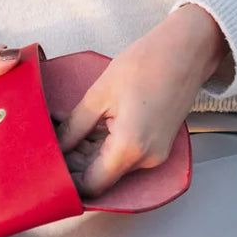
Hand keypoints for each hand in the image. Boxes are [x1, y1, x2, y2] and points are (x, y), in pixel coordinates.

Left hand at [56, 5, 230, 198]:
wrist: (187, 51)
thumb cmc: (148, 64)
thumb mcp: (99, 94)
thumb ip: (74, 127)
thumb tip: (55, 146)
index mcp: (130, 148)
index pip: (91, 185)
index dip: (67, 180)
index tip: (49, 165)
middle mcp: (146, 159)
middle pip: (102, 178)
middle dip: (76, 164)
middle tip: (53, 142)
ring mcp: (155, 154)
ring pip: (113, 167)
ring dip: (89, 154)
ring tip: (71, 128)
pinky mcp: (158, 145)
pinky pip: (126, 155)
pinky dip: (106, 147)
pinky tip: (91, 127)